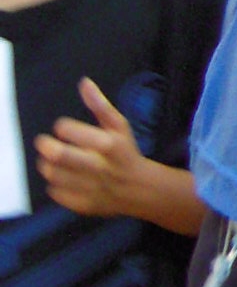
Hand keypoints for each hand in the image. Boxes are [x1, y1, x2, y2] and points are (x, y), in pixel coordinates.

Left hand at [36, 77, 149, 219]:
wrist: (141, 189)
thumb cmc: (126, 152)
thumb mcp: (119, 126)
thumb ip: (100, 105)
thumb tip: (84, 82)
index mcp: (108, 145)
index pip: (70, 131)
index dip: (62, 127)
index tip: (62, 128)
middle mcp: (99, 167)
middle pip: (59, 156)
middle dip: (46, 147)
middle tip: (44, 143)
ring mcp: (91, 188)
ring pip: (54, 175)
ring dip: (47, 165)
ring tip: (51, 160)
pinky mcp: (84, 204)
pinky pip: (56, 193)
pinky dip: (53, 184)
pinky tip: (62, 177)